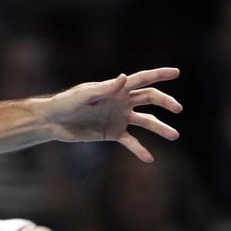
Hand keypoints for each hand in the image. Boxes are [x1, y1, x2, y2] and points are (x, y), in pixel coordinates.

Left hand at [46, 67, 181, 161]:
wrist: (53, 121)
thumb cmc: (66, 102)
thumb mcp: (84, 95)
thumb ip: (105, 88)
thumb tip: (124, 78)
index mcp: (116, 88)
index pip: (142, 79)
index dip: (159, 74)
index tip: (177, 72)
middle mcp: (122, 102)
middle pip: (149, 98)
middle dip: (165, 102)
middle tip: (177, 108)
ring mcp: (119, 118)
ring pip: (146, 122)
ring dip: (161, 128)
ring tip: (174, 135)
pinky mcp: (113, 133)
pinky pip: (131, 142)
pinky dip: (140, 149)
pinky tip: (149, 158)